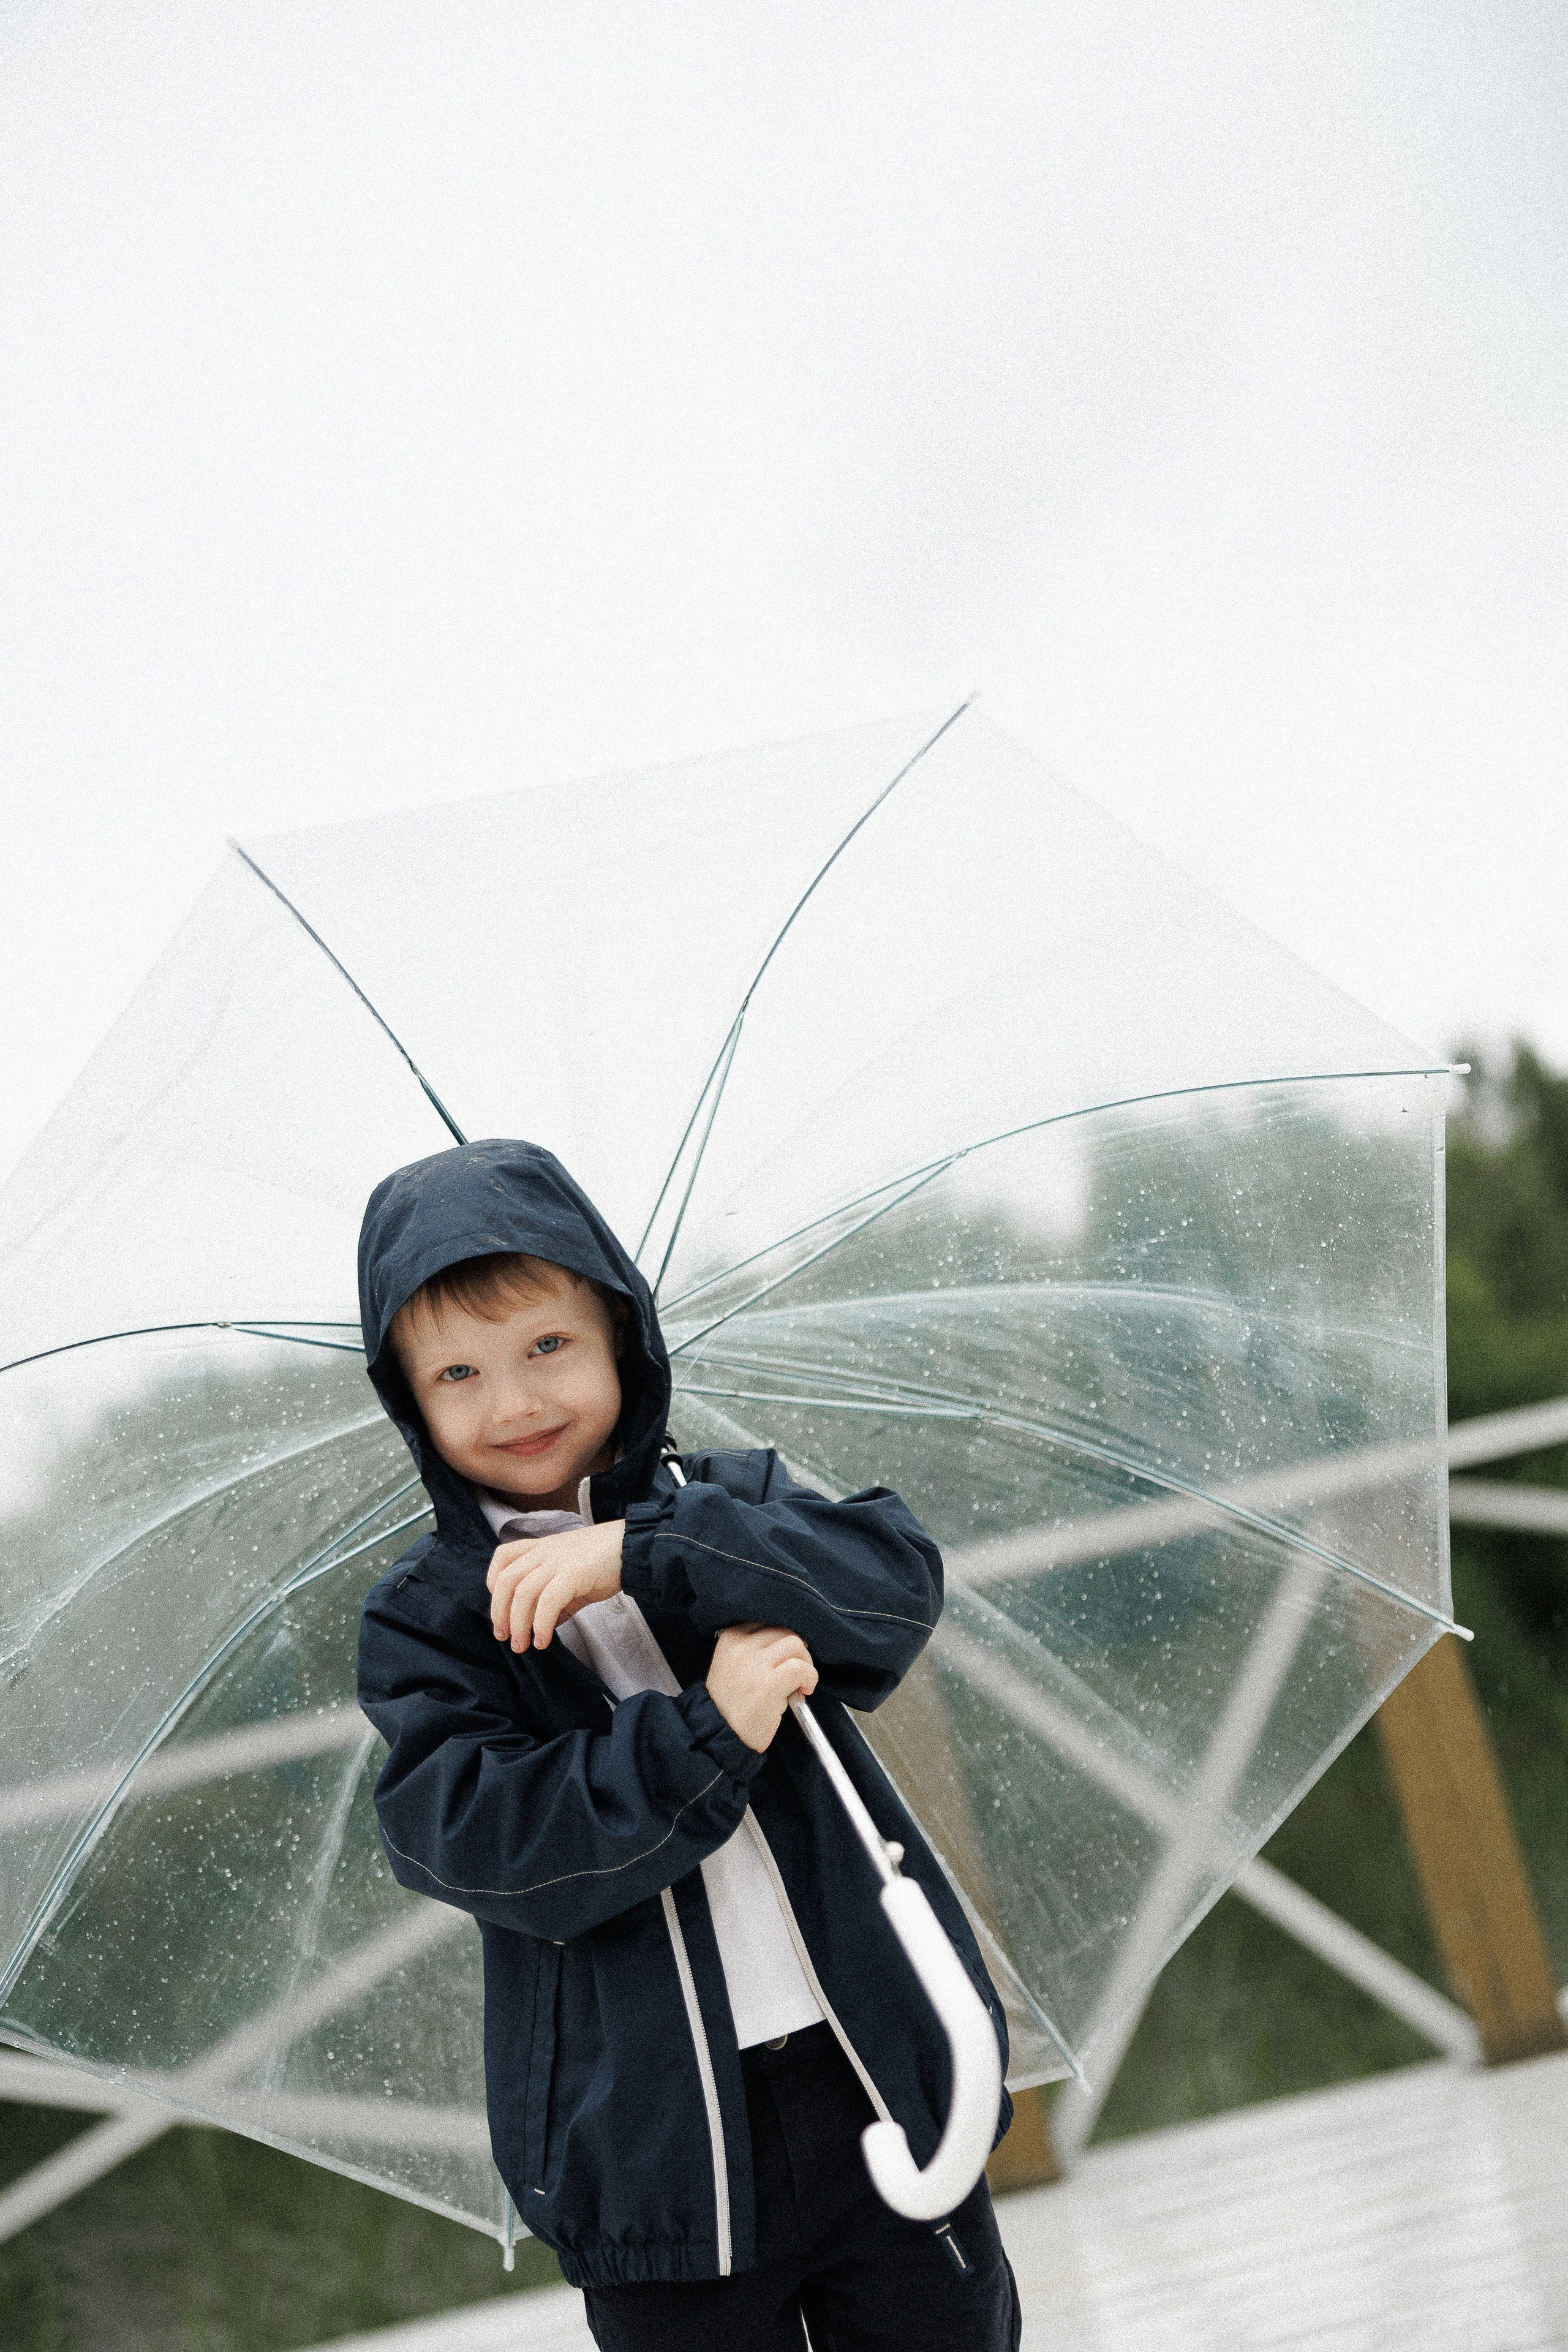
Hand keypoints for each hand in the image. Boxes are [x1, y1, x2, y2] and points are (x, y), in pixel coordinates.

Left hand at [487, 1522, 624, 1650]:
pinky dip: (541, 1624)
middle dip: (500, 1613)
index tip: (501, 1609)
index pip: (503, 1558)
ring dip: (518, 1624)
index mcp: (541, 1547)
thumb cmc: (605, 1561)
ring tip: (523, 1645)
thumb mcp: (572, 1576)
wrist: (634, 1547)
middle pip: (506, 1580)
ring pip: (523, 1593)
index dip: (493, 1585)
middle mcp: (545, 1551)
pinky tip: (543, 1640)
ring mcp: (558, 1560)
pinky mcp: (574, 1573)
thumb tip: (543, 1625)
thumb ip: (555, 1599)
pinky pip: (548, 1601)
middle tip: (505, 1637)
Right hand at [707, 1624, 817, 1753]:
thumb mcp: (734, 1665)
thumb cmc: (732, 1703)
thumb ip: (756, 1648)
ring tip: (799, 1682)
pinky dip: (810, 1678)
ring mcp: (754, 1664)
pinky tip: (804, 1691)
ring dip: (805, 1663)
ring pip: (795, 1644)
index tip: (787, 1656)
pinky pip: (801, 1668)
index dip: (783, 1639)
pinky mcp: (768, 1685)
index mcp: (731, 1637)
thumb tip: (794, 1642)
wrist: (720, 1735)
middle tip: (797, 1673)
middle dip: (798, 1651)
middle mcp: (741, 1646)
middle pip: (785, 1630)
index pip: (769, 1621)